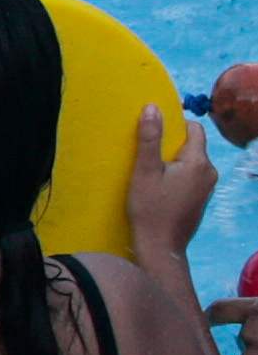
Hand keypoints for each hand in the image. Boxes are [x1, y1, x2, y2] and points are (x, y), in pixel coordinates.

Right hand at [125, 101, 214, 267]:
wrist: (161, 247)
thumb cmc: (151, 209)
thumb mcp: (145, 171)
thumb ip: (150, 138)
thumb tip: (152, 107)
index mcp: (199, 162)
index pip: (194, 129)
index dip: (174, 124)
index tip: (154, 132)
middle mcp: (210, 173)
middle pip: (192, 146)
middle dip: (170, 145)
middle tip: (146, 156)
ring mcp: (207, 187)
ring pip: (191, 162)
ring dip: (172, 161)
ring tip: (150, 173)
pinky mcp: (201, 199)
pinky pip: (190, 177)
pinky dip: (176, 175)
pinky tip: (159, 188)